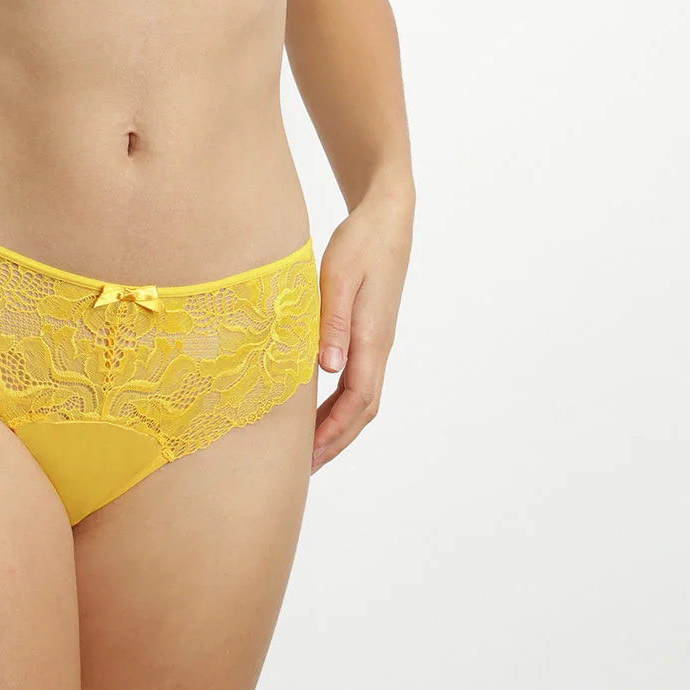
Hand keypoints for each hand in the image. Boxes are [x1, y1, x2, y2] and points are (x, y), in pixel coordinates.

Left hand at [312, 184, 413, 471]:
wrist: (387, 218)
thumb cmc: (360, 243)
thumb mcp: (340, 277)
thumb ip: (333, 322)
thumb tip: (329, 369)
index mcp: (372, 338)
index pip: (358, 400)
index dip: (333, 431)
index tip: (308, 457)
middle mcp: (378, 346)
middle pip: (363, 409)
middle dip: (335, 442)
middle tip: (302, 470)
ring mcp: (376, 341)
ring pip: (361, 397)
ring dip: (337, 426)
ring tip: (306, 450)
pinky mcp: (369, 333)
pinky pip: (357, 380)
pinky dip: (338, 402)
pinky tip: (316, 408)